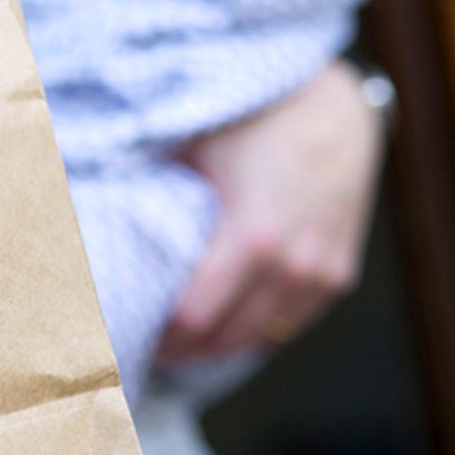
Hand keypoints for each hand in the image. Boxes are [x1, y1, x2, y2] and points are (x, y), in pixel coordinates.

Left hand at [158, 61, 384, 359]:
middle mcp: (295, 266)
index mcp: (254, 237)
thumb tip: (113, 230)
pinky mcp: (341, 274)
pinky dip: (258, 326)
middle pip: (229, 339)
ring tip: (182, 338)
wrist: (331, 106)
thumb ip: (161, 198)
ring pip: (264, 338)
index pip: (197, 318)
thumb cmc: (254, 118)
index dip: (160, 334)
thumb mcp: (195, 151)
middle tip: (149, 342)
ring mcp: (324, 275)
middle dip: (186, 349)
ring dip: (222, 342)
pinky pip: (292, 321)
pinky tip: (226, 319)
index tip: (131, 330)